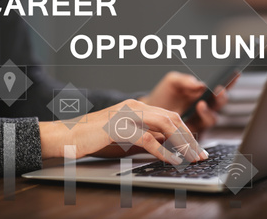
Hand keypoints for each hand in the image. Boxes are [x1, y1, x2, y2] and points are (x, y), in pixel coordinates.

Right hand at [39, 99, 208, 164]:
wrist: (66, 135)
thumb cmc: (95, 137)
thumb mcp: (125, 136)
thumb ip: (146, 137)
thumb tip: (169, 145)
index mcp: (138, 106)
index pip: (170, 116)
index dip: (187, 132)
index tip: (196, 147)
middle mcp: (135, 107)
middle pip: (172, 118)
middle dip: (190, 138)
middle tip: (200, 154)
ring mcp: (127, 115)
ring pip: (165, 125)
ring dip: (181, 143)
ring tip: (191, 157)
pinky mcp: (118, 127)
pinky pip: (147, 139)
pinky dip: (163, 151)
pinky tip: (171, 160)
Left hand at [139, 71, 236, 131]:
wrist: (147, 113)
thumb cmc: (162, 96)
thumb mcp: (172, 82)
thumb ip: (186, 81)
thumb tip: (201, 84)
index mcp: (202, 93)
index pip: (219, 87)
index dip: (229, 82)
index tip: (234, 75)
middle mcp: (204, 107)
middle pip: (219, 104)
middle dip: (221, 97)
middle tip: (218, 91)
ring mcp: (198, 121)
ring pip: (212, 119)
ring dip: (208, 112)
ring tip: (200, 104)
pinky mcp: (190, 133)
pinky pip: (199, 132)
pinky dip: (197, 126)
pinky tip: (189, 119)